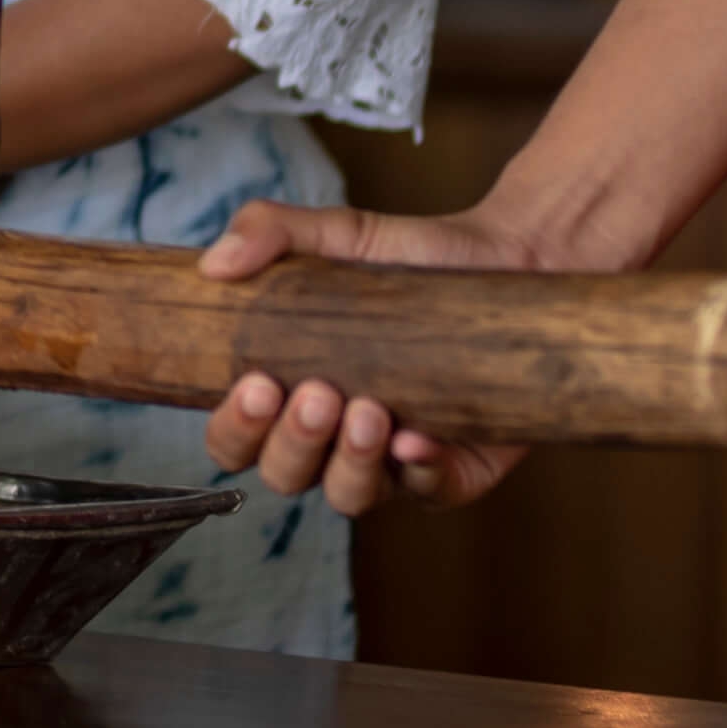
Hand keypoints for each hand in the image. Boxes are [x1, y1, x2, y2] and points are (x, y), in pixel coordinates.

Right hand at [194, 199, 552, 516]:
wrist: (511, 258)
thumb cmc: (411, 256)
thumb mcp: (335, 233)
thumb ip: (268, 231)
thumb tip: (215, 264)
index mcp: (290, 394)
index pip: (237, 440)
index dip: (235, 428)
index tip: (256, 385)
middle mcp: (333, 438)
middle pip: (285, 476)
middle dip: (293, 443)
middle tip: (318, 393)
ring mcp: (394, 461)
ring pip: (350, 497)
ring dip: (348, 463)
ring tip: (367, 410)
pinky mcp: (457, 469)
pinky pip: (430, 494)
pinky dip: (420, 473)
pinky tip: (416, 438)